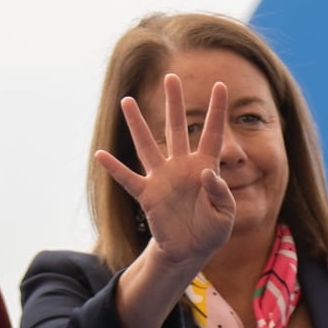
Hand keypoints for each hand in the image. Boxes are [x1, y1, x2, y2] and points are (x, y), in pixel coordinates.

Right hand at [93, 74, 237, 273]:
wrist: (191, 250)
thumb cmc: (212, 229)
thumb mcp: (226, 213)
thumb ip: (220, 192)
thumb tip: (207, 173)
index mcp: (206, 166)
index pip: (213, 133)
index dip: (216, 111)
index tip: (221, 85)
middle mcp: (182, 166)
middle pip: (177, 128)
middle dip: (174, 103)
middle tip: (170, 77)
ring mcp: (162, 178)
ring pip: (147, 145)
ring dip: (137, 124)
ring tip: (127, 101)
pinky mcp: (148, 195)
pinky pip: (128, 179)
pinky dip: (115, 168)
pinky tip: (101, 155)